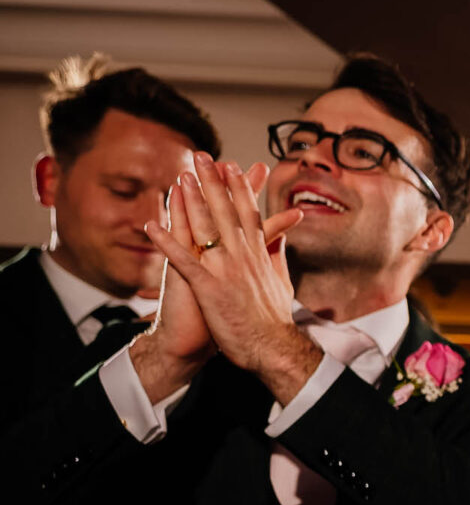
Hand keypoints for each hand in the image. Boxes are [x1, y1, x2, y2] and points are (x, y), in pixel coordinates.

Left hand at [145, 153, 315, 398]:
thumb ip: (277, 255)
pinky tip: (151, 225)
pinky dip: (166, 241)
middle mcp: (243, 255)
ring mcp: (226, 269)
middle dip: (212, 182)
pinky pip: (183, 259)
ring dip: (191, 201)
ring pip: (207, 227)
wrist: (274, 348)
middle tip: (201, 156)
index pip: (247, 212)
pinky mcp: (210, 287)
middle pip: (226, 210)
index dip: (237, 187)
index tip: (229, 166)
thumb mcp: (282, 282)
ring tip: (179, 177)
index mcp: (258, 254)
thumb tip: (280, 236)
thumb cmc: (275, 320)